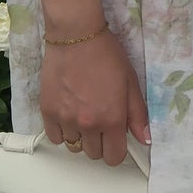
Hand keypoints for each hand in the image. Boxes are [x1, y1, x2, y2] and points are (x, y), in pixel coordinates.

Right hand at [39, 25, 150, 165]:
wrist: (76, 35)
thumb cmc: (106, 55)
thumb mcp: (131, 82)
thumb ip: (138, 115)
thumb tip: (144, 140)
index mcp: (112, 119)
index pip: (114, 157)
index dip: (117, 150)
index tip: (116, 139)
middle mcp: (88, 124)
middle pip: (94, 154)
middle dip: (100, 142)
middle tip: (100, 121)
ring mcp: (65, 119)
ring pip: (74, 146)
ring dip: (80, 136)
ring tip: (83, 114)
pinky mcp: (47, 111)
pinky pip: (54, 137)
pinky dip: (62, 131)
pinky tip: (68, 114)